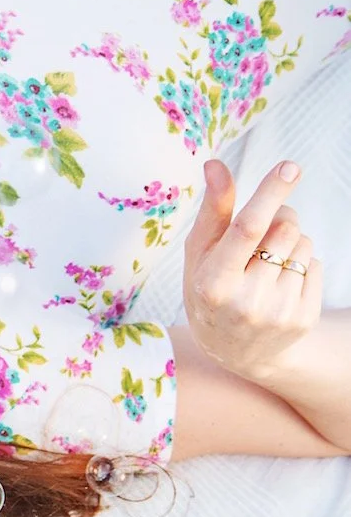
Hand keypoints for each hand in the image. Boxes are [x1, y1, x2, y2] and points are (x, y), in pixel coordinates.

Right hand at [181, 160, 321, 382]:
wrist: (234, 351)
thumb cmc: (209, 291)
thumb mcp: (200, 254)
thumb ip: (212, 211)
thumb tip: (215, 165)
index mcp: (212, 283)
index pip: (246, 229)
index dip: (268, 195)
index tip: (289, 167)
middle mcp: (245, 301)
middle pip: (283, 230)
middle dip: (280, 217)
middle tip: (265, 231)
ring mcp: (277, 313)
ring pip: (304, 245)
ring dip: (291, 243)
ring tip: (269, 265)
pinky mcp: (302, 319)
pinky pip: (316, 266)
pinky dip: (302, 265)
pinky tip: (281, 283)